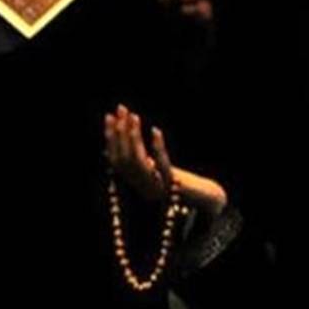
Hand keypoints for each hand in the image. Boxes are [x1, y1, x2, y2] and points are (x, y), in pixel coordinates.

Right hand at [103, 104, 227, 215]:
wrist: (200, 199)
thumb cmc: (174, 183)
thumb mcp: (151, 172)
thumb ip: (135, 163)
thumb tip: (109, 150)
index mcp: (134, 184)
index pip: (115, 160)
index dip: (110, 138)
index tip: (109, 116)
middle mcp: (141, 187)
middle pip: (124, 159)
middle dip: (121, 132)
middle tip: (121, 109)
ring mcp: (156, 187)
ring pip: (139, 161)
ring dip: (135, 137)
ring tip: (134, 116)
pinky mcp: (172, 185)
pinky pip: (162, 165)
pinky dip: (157, 147)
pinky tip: (156, 130)